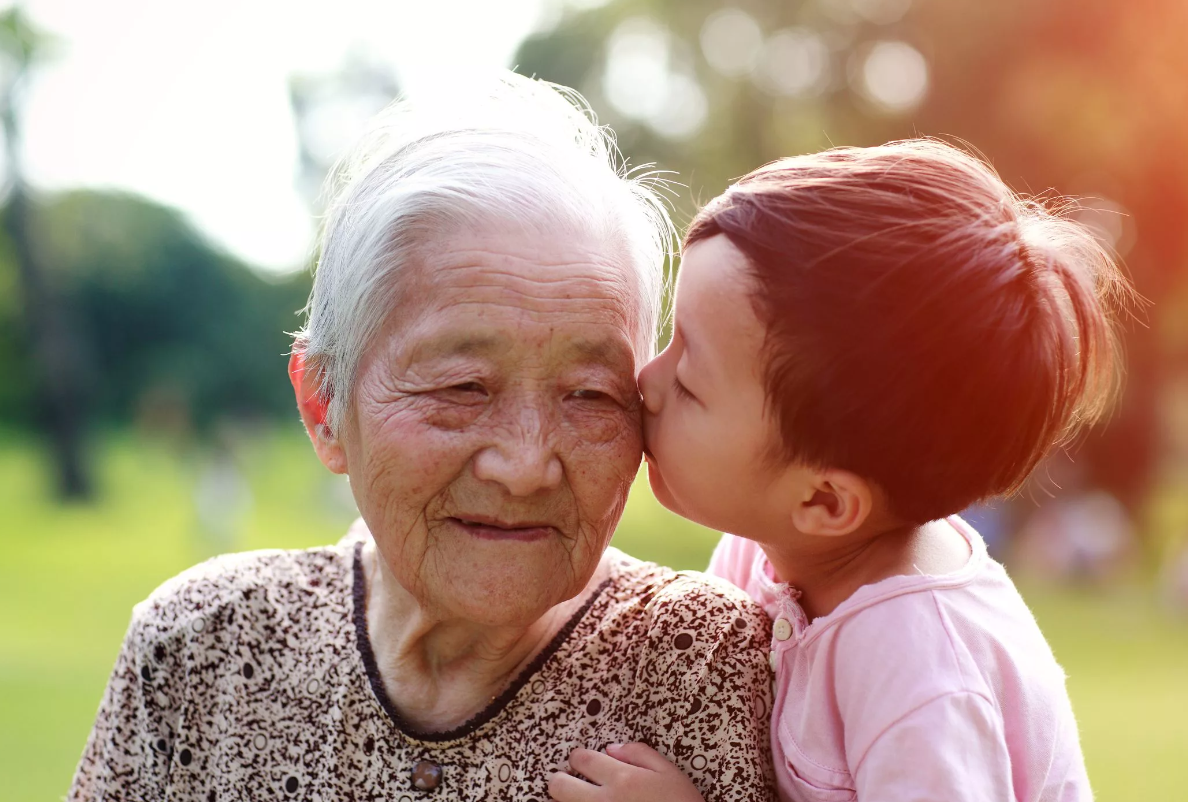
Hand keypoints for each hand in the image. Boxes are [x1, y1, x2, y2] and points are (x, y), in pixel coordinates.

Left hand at [547, 743, 706, 801]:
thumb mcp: (670, 772)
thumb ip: (640, 753)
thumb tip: (611, 748)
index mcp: (621, 778)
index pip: (582, 758)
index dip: (578, 758)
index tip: (583, 763)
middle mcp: (603, 800)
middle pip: (558, 785)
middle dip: (560, 780)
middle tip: (572, 784)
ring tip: (579, 801)